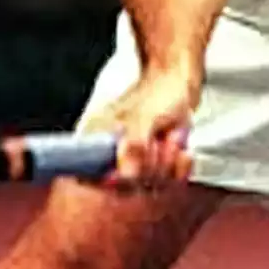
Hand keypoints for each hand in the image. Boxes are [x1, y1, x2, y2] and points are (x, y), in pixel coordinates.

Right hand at [82, 65, 198, 191]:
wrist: (181, 82)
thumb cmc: (157, 92)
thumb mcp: (144, 118)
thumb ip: (134, 146)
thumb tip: (125, 175)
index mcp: (96, 140)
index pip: (87, 177)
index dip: (108, 180)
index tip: (125, 169)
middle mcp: (113, 154)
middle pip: (126, 186)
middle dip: (149, 165)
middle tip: (156, 140)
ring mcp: (137, 162)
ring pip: (150, 185)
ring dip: (167, 161)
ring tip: (168, 137)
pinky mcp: (158, 165)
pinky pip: (170, 182)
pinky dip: (180, 165)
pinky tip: (180, 148)